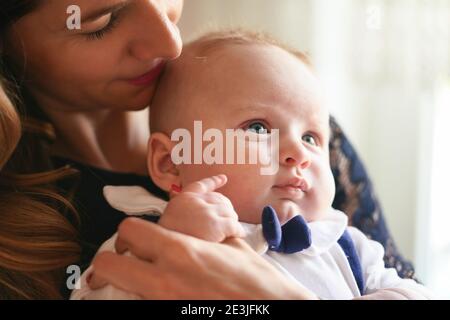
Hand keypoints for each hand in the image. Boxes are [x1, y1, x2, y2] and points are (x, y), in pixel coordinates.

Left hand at [88, 218, 318, 299]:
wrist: (273, 310)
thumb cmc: (256, 280)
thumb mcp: (233, 246)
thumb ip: (207, 232)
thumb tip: (196, 223)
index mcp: (181, 250)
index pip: (130, 231)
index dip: (129, 231)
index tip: (137, 237)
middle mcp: (164, 278)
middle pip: (108, 265)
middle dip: (111, 261)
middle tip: (128, 260)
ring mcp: (163, 301)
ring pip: (122, 288)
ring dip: (128, 280)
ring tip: (147, 277)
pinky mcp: (167, 313)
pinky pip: (143, 301)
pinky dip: (145, 295)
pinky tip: (165, 291)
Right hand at [158, 175, 245, 241]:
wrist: (166, 251)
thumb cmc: (168, 238)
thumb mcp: (169, 217)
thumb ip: (181, 209)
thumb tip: (182, 199)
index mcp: (184, 198)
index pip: (201, 185)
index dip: (213, 181)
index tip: (223, 178)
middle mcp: (196, 202)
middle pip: (220, 200)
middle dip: (226, 209)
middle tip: (230, 219)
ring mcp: (207, 213)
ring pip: (229, 212)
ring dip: (233, 220)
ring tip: (233, 229)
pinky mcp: (216, 226)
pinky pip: (234, 225)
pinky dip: (238, 230)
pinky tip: (238, 234)